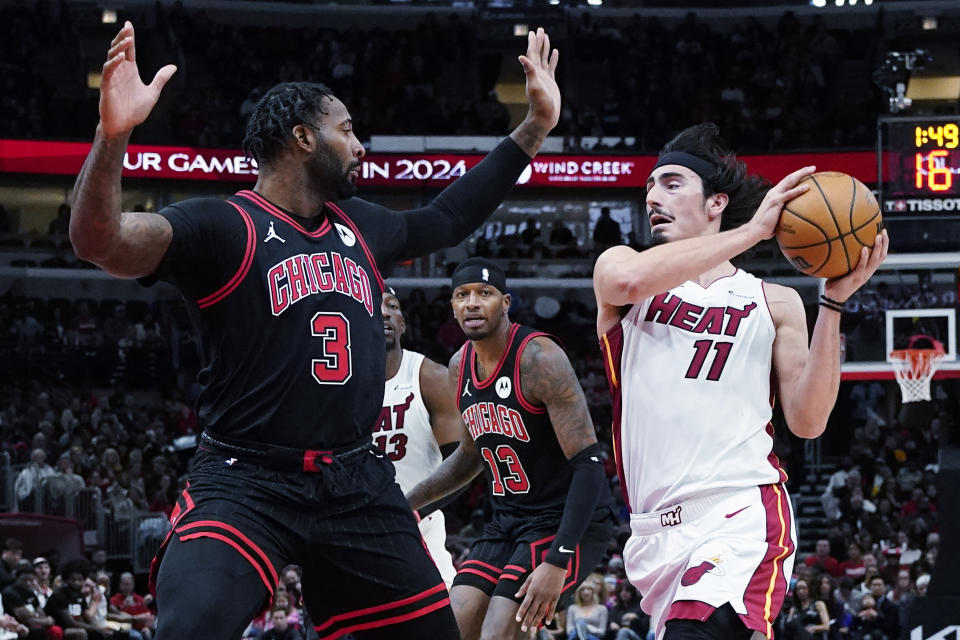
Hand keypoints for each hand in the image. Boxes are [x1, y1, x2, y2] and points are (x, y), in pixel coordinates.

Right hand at [99, 21, 176, 138]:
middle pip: (119, 49)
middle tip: (127, 27)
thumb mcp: (153, 92)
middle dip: (122, 37)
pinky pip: (108, 71)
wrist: (125, 125)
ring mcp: (112, 78)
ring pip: (112, 57)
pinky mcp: (106, 86)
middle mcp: (120, 71)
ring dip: (119, 48)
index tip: (129, 24)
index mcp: (130, 71)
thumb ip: (161, 78)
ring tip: (127, 40)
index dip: (129, 37)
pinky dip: (114, 63)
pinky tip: (121, 57)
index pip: (129, 50)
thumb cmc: (135, 110)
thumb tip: (173, 66)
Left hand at [514, 562, 566, 632]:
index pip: (525, 604)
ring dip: (537, 621)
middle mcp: (540, 595)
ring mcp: (548, 596)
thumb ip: (523, 587)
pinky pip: (552, 608)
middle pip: (532, 610)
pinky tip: (546, 623)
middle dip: (527, 621)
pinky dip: (549, 616)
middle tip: (524, 630)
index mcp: (532, 590)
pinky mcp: (556, 596)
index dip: (521, 612)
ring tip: (533, 629)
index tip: (517, 620)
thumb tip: (516, 595)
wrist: (555, 565)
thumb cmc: (541, 570)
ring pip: (542, 612)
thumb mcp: (530, 577)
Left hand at [518, 27, 559, 134]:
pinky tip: (555, 52)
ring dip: (545, 47)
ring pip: (544, 58)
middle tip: (540, 29)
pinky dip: (553, 58)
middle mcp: (537, 73)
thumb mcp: (534, 86)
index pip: (532, 53)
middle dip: (539, 41)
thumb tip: (521, 57)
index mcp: (533, 72)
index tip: (533, 32)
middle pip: (537, 53)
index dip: (533, 43)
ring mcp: (544, 77)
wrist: (544, 117)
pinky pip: (551, 66)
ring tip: (546, 36)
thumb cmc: (540, 104)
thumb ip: (529, 71)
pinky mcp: (551, 82)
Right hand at [747, 166, 816, 240]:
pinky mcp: (775, 202)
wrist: (755, 230)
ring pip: (789, 181)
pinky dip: (798, 190)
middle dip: (802, 171)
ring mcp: (774, 196)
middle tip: (813, 167)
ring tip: (812, 170)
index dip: (796, 176)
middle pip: (789, 177)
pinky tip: (807, 187)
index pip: (786, 182)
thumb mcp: (776, 217)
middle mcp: (774, 192)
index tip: (807, 173)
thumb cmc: (766, 227)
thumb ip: (785, 214)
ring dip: (801, 174)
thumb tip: (797, 220)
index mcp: (774, 194)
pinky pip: (789, 194)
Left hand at [823, 229, 887, 302]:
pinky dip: (864, 257)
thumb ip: (844, 259)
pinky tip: (863, 248)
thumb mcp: (842, 268)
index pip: (880, 256)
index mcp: (867, 270)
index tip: (882, 233)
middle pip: (882, 256)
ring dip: (878, 247)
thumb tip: (836, 243)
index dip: (884, 245)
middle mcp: (868, 272)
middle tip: (883, 231)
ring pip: (875, 260)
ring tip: (878, 236)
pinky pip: (862, 266)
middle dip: (885, 243)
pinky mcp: (856, 278)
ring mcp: (863, 275)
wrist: (832, 298)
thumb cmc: (835, 282)